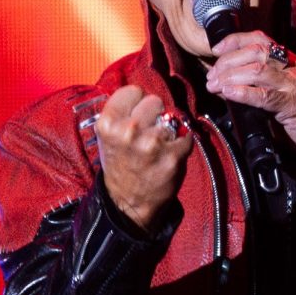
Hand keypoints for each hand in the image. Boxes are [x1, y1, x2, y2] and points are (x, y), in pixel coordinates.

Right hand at [95, 85, 191, 232]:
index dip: (138, 102)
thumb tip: (144, 94)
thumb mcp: (109, 136)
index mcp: (108, 123)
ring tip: (159, 146)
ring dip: (169, 129)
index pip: (134, 91)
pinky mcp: (173, 155)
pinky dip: (182, 142)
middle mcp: (128, 130)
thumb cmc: (120, 166)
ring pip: (172, 117)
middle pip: (155, 101)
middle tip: (149, 132)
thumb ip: (123, 113)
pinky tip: (170, 154)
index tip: (137, 114)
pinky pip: (187, 134)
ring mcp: (152, 143)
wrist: (128, 204)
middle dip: (155, 114)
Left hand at [205, 31, 295, 154]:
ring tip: (215, 85)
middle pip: (256, 52)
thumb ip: (259, 81)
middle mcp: (293, 66)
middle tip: (212, 76)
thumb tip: (225, 79)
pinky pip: (265, 95)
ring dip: (230, 76)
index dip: (235, 41)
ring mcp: (295, 84)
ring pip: (258, 70)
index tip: (216, 49)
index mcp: (289, 59)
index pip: (260, 39)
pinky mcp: (293, 104)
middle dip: (228, 62)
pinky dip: (243, 92)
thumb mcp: (280, 89)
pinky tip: (229, 93)